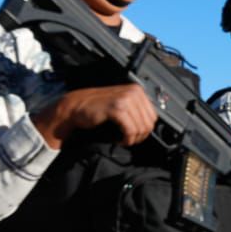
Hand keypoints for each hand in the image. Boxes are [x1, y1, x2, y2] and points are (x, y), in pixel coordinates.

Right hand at [34, 83, 156, 146]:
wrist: (76, 106)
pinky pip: (130, 129)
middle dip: (140, 136)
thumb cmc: (98, 108)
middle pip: (149, 123)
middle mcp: (134, 92)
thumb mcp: (121, 105)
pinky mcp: (116, 108)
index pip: (153, 116)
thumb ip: (136, 111)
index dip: (145, 130)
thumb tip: (150, 127)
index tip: (135, 136)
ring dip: (132, 139)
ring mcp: (125, 99)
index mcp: (137, 91)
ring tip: (123, 140)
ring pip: (141, 128)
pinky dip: (127, 138)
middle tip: (128, 140)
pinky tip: (119, 140)